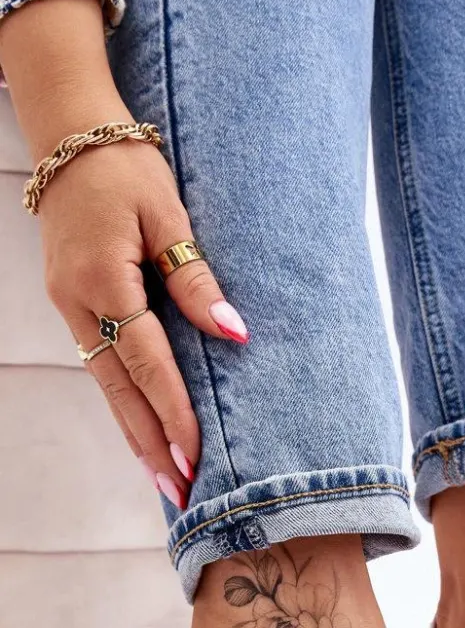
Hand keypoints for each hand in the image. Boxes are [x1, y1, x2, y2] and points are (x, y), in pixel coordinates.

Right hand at [39, 134, 248, 508]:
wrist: (70, 135)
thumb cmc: (125, 168)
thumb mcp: (168, 214)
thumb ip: (196, 279)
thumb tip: (233, 334)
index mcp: (103, 279)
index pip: (146, 361)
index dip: (172, 411)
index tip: (195, 455)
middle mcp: (77, 302)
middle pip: (118, 390)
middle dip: (150, 443)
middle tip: (180, 491)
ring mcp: (68, 306)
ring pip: (105, 385)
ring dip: (135, 433)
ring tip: (165, 476)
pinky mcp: (72, 304)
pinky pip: (100, 365)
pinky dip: (123, 402)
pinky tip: (143, 429)